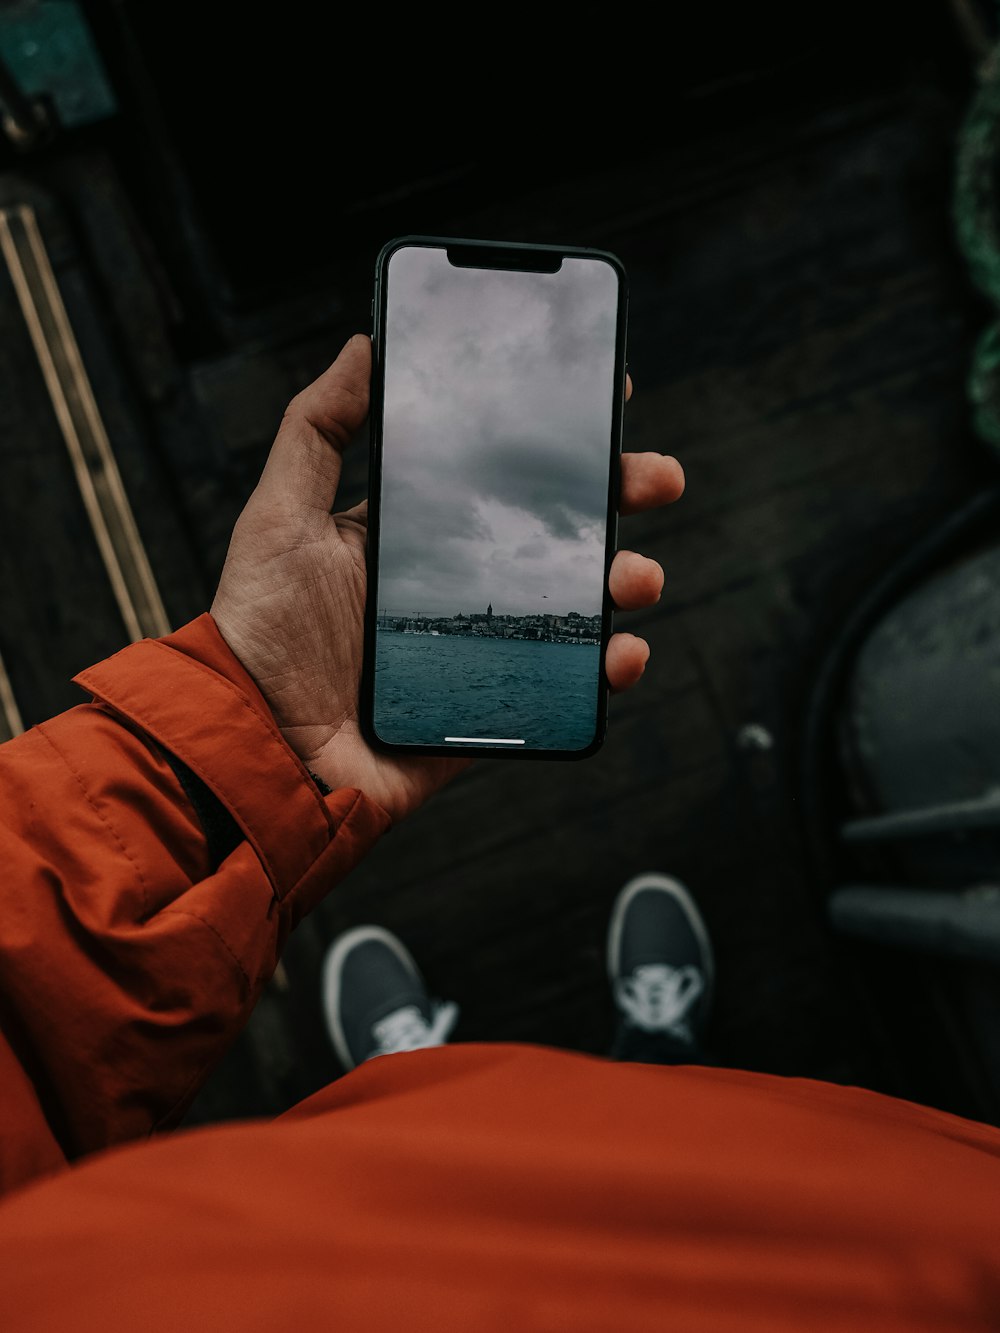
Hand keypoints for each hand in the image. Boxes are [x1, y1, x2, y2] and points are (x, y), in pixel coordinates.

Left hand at [211, 335, 683, 821]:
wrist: (262, 748)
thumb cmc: (261, 633)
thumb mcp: (281, 515)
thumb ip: (319, 430)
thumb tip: (364, 345)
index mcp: (417, 534)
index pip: (503, 475)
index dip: (558, 440)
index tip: (607, 395)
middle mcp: (459, 584)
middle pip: (559, 533)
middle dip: (618, 500)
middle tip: (656, 478)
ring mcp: (485, 647)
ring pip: (578, 605)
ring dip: (626, 580)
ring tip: (636, 576)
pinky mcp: (496, 708)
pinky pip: (569, 688)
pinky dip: (610, 670)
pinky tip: (624, 652)